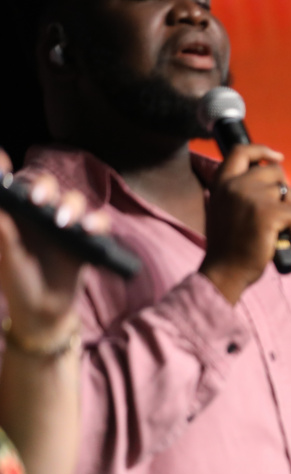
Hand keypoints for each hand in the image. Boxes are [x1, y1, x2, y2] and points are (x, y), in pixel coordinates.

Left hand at [0, 148, 105, 346]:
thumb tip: (1, 206)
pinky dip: (95, 222)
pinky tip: (87, 232)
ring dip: (71, 206)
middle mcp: (41, 214)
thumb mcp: (7, 259)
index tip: (2, 162)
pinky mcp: (88, 238)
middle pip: (46, 185)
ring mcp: (66, 224)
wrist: (46, 310)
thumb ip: (5, 234)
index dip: (5, 168)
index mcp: (17, 214)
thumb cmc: (18, 283)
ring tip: (63, 223)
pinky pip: (98, 221)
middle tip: (38, 200)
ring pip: (74, 199)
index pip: (13, 185)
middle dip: (44, 187)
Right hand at [199, 143, 290, 303]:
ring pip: (288, 194)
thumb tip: (273, 177)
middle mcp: (236, 185)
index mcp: (222, 183)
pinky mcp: (269, 213)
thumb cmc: (229, 245)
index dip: (262, 150)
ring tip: (277, 232)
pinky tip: (281, 242)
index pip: (242, 150)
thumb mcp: (224, 207)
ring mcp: (252, 197)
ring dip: (290, 213)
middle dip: (283, 190)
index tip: (277, 156)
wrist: (225, 271)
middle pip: (275, 171)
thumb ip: (240, 189)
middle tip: (280, 213)